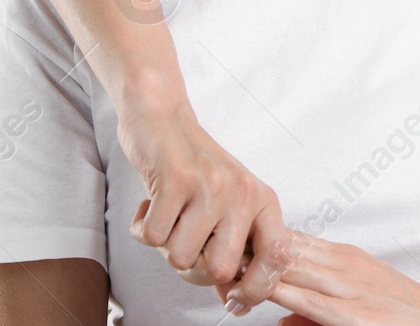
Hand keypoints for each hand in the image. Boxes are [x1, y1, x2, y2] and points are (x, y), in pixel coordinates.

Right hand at [115, 98, 290, 308]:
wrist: (162, 117)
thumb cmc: (194, 166)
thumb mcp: (225, 206)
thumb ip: (230, 252)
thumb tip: (233, 302)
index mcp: (261, 200)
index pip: (277, 258)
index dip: (256, 289)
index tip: (233, 298)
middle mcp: (242, 193)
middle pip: (219, 269)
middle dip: (193, 270)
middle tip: (183, 244)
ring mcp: (210, 185)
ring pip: (181, 257)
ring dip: (164, 246)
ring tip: (166, 217)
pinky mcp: (175, 179)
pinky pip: (151, 237)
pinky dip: (142, 228)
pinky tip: (148, 204)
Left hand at [218, 229, 419, 324]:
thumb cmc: (409, 318)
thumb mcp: (362, 302)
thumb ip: (316, 310)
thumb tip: (281, 319)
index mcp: (342, 257)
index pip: (288, 239)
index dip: (253, 240)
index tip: (224, 243)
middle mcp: (338, 264)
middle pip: (278, 245)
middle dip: (242, 247)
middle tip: (204, 247)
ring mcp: (341, 286)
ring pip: (282, 264)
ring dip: (246, 265)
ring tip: (211, 265)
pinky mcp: (343, 313)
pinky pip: (297, 297)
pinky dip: (266, 291)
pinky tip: (242, 293)